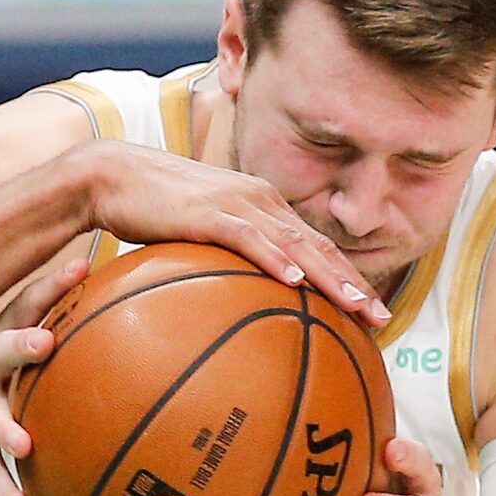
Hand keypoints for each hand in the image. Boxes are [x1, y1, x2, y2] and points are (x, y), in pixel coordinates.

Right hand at [0, 258, 85, 495]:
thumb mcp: (10, 369)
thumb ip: (54, 349)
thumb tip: (132, 329)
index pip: (24, 306)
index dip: (50, 285)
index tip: (83, 266)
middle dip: (19, 344)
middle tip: (47, 341)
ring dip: (5, 428)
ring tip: (26, 444)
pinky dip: (5, 493)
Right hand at [67, 142, 387, 325]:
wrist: (113, 176)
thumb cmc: (155, 211)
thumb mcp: (202, 236)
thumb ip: (227, 261)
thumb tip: (242, 302)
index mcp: (264, 208)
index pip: (317, 247)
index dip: (348, 279)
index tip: (372, 313)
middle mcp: (261, 201)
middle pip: (318, 247)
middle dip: (354, 284)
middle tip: (381, 319)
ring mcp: (237, 204)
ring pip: (295, 243)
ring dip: (328, 277)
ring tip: (355, 306)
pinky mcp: (209, 212)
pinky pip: (249, 238)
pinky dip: (274, 259)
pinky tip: (294, 282)